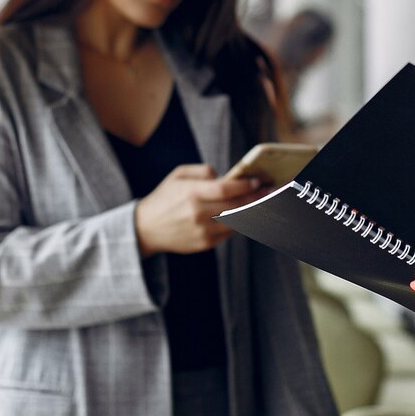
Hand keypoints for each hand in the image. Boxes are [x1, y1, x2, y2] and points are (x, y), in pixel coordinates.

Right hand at [134, 164, 267, 255]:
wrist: (145, 229)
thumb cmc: (164, 197)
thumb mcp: (178, 175)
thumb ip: (203, 171)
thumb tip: (226, 176)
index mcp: (192, 193)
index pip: (227, 189)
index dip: (246, 185)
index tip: (258, 181)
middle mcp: (198, 213)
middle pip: (237, 205)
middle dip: (256, 198)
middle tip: (269, 192)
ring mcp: (202, 231)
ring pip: (236, 220)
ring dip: (251, 212)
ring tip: (262, 203)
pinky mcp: (204, 244)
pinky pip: (229, 232)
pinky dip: (236, 223)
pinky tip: (242, 215)